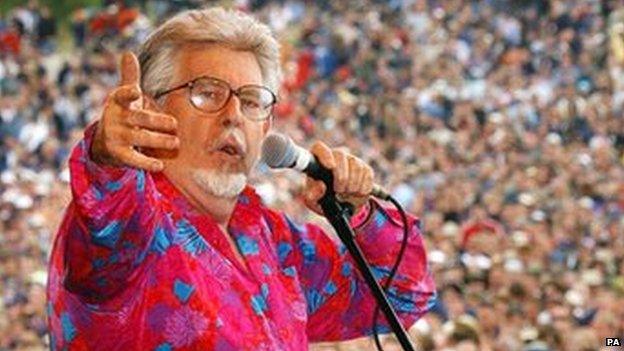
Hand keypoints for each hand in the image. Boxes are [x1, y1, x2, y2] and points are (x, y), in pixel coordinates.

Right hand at [90, 51, 178, 171]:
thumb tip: (128, 53)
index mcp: (118, 102)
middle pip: (139, 119)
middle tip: (175, 125)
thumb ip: (129, 77)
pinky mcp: (120, 155)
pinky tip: (160, 165)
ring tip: (175, 143)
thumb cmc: (121, 114)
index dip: (128, 94)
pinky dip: (147, 163)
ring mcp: (117, 137)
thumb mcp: (123, 97)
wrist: (104, 143)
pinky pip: (135, 160)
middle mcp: (115, 119)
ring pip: (141, 139)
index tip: (137, 91)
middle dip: (157, 122)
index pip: (122, 96)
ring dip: (159, 141)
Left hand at [302, 141, 373, 215]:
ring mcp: (350, 160)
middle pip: (340, 154)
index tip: (330, 166)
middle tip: (339, 190)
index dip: (325, 155)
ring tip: (347, 193)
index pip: (319, 148)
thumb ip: (313, 194)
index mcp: (317, 162)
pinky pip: (367, 172)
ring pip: (355, 164)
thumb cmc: (323, 200)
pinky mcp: (364, 168)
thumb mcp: (314, 201)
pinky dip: (363, 186)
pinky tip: (357, 193)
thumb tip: (321, 186)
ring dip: (352, 183)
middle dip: (341, 175)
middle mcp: (334, 157)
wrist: (342, 207)